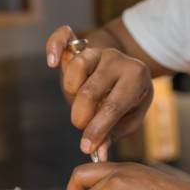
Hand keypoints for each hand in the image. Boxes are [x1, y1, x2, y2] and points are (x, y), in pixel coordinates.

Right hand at [46, 25, 152, 159]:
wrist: (130, 71)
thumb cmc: (131, 100)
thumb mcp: (131, 118)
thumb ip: (113, 134)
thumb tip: (98, 153)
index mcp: (136, 77)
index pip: (113, 106)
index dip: (96, 129)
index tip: (86, 147)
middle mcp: (117, 59)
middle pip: (89, 92)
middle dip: (82, 117)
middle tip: (84, 126)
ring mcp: (98, 50)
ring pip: (75, 69)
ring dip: (71, 93)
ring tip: (81, 101)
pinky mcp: (81, 45)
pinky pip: (64, 37)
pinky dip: (54, 45)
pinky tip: (52, 62)